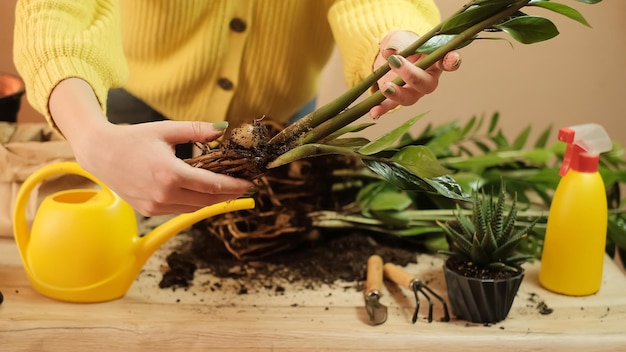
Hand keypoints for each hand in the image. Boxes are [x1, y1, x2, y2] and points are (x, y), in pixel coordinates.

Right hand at [79, 121, 253, 215]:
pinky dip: (194, 202)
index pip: (212, 185)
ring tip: (227, 189)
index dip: (234, 185)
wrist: (99, 153)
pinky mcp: (149, 211)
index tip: (250, 183)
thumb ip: (197, 130)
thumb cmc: (132, 138)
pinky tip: (203, 192)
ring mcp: (155, 206)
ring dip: (212, 200)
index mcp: (170, 174)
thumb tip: (223, 129)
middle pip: (207, 200)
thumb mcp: (166, 130)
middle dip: (228, 194)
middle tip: (244, 186)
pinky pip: (180, 209)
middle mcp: (164, 194)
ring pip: (195, 208)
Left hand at [370, 30, 460, 118]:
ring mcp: (413, 91)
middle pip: (426, 83)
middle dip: (411, 75)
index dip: (452, 61)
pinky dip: (382, 109)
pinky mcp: (396, 98)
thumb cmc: (402, 43)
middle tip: (395, 62)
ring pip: (410, 98)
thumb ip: (399, 42)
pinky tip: (374, 112)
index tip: (452, 58)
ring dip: (397, 94)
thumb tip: (390, 51)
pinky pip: (391, 106)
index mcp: (434, 60)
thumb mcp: (399, 37)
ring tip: (385, 86)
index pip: (447, 61)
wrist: (388, 55)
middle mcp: (427, 78)